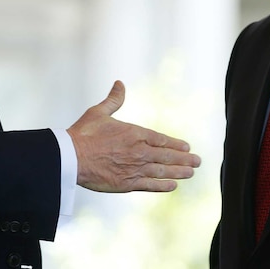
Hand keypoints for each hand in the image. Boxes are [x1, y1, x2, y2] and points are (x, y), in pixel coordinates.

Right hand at [67, 80, 200, 192]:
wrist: (71, 157)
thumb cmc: (84, 133)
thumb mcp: (99, 112)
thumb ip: (114, 100)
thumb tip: (120, 83)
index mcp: (134, 133)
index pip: (161, 139)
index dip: (176, 144)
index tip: (187, 147)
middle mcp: (139, 151)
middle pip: (167, 156)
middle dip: (184, 159)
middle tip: (198, 162)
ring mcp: (134, 168)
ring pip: (162, 171)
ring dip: (179, 172)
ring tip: (191, 173)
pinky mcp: (127, 183)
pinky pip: (150, 185)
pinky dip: (163, 186)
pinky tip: (173, 186)